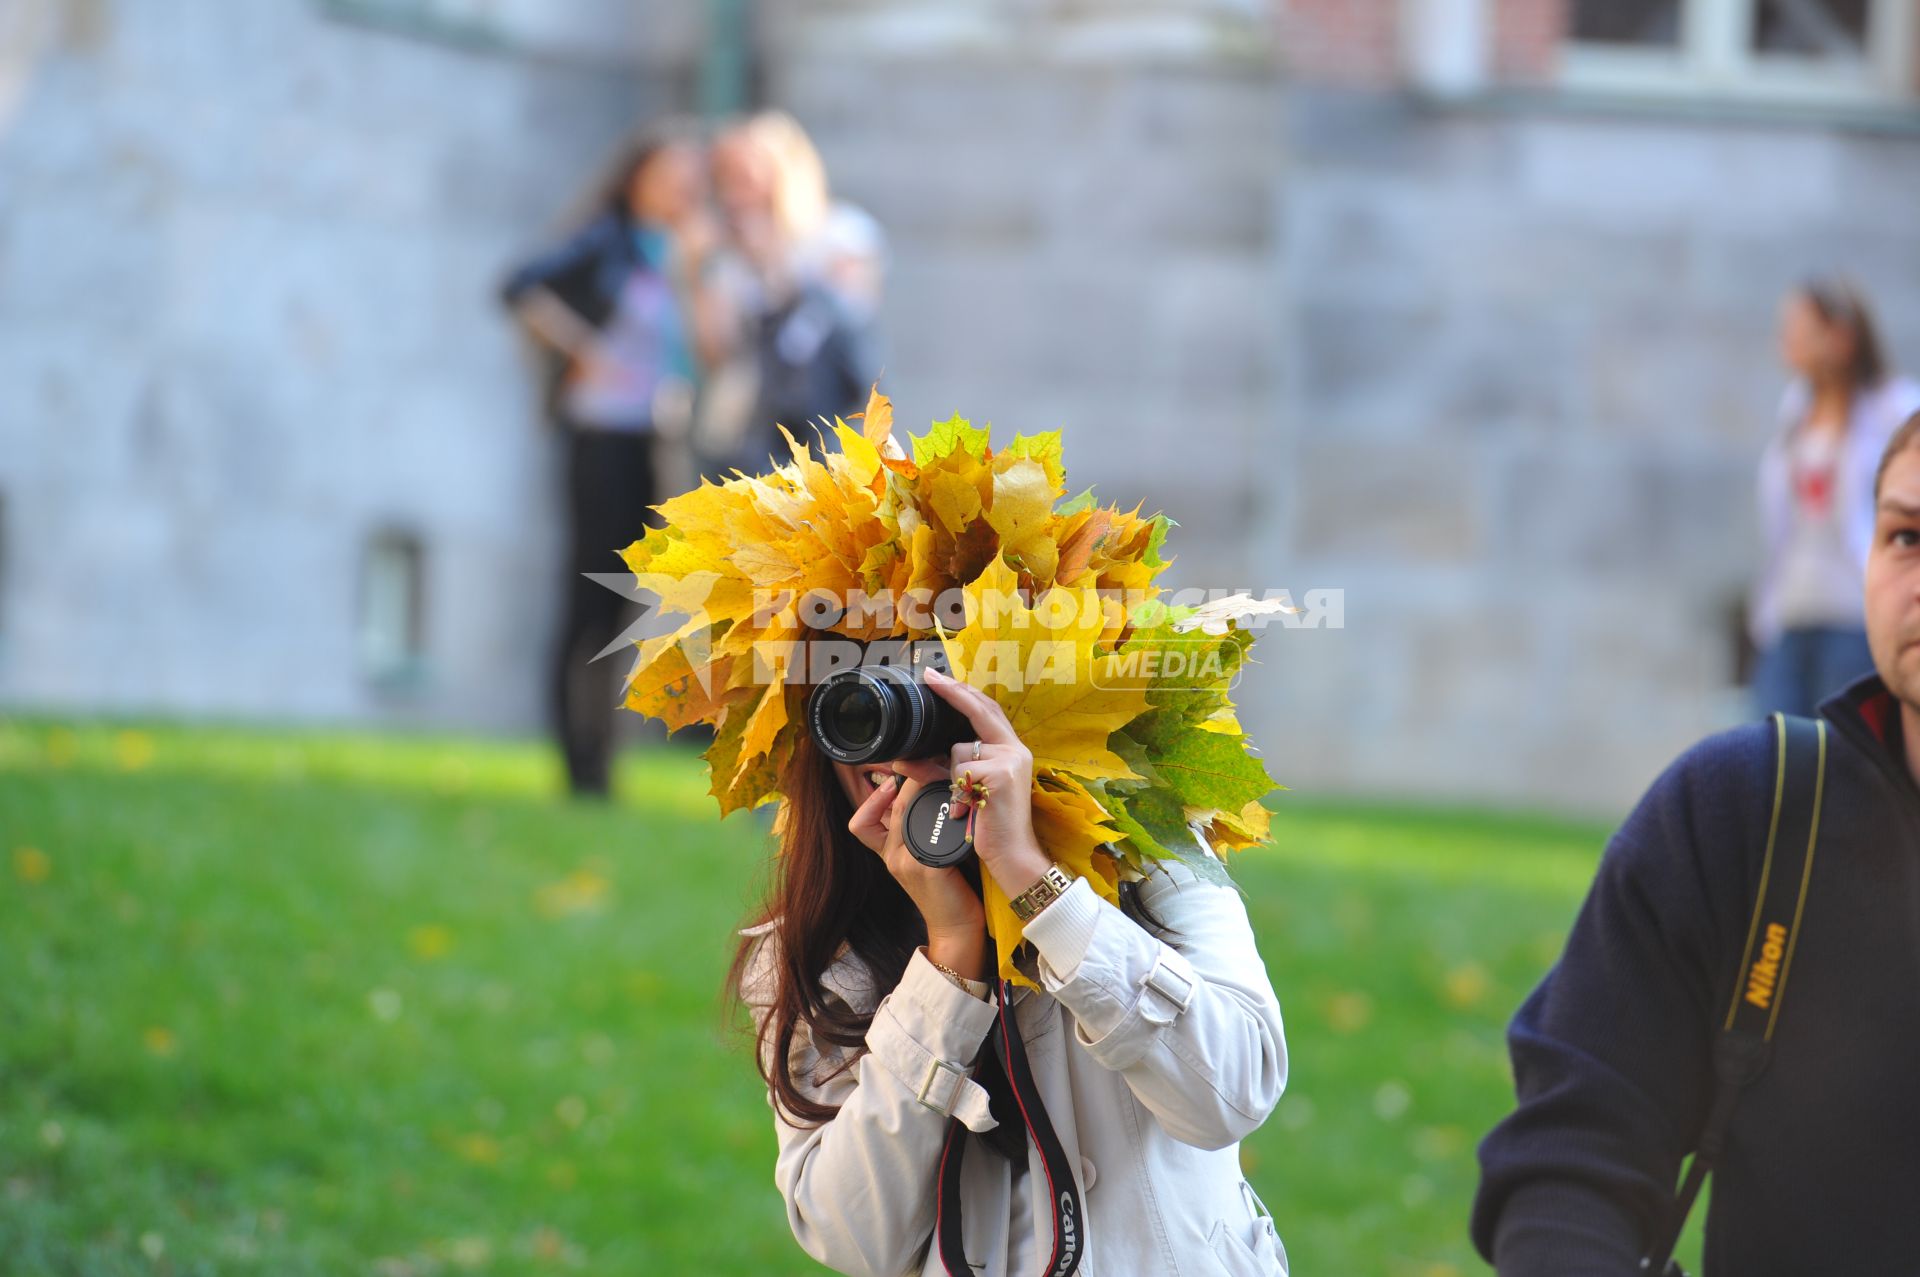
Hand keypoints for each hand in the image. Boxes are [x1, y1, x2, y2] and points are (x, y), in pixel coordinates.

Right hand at [845, 763, 986, 950]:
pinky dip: (942, 813)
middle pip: (890, 807)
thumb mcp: (921, 859)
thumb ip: (916, 834)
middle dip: (909, 781)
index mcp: (888, 854)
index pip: (861, 823)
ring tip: (944, 781)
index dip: (872, 799)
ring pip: (906, 812)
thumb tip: (925, 798)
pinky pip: (927, 830)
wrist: (956, 929)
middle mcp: (892, 857)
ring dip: (924, 791)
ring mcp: (907, 862)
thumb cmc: (946, 890)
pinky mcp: (928, 867)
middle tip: (930, 767)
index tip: (893, 783)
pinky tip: (959, 808)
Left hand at [916, 667, 1052, 900]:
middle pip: (979, 710)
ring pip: (958, 750)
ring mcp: (1010, 760)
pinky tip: (968, 809)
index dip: (963, 692)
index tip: (938, 677)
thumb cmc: (992, 825)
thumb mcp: (970, 790)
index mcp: (1012, 750)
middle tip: (929, 677)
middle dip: (952, 692)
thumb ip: (950, 769)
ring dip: (950, 776)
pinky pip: (960, 770)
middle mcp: (1015, 750)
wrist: (1014, 856)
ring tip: (966, 802)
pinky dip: (956, 790)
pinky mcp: (1000, 774)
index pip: (986, 710)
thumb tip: (910, 760)